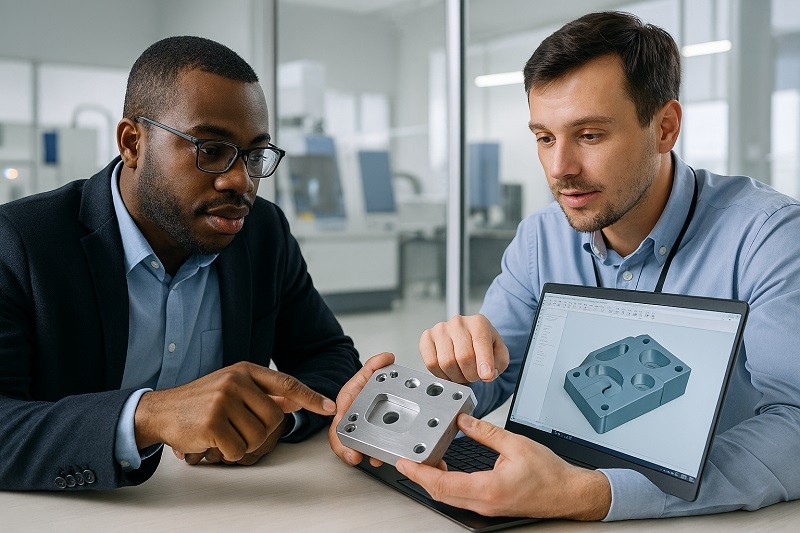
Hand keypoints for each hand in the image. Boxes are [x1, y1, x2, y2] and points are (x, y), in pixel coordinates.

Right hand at [135, 361, 335, 462]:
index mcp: (245, 370)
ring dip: (244, 443)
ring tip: (225, 433)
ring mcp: (223, 400)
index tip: (329, 406)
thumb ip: (264, 392)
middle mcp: (236, 381)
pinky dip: (229, 452)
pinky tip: (214, 441)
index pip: (286, 383)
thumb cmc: (200, 401)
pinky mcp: (212, 422)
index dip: (310, 396)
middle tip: (239, 429)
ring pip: (258, 436)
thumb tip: (295, 400)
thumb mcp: (233, 387)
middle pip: (275, 419)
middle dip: (262, 432)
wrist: (161, 410)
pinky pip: (238, 450)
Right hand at [328, 352, 394, 467]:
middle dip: (348, 452)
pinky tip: (381, 457)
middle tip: (357, 458)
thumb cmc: (363, 386)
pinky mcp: (368, 435)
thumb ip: (376, 364)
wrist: (368, 390)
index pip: (338, 425)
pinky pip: (368, 447)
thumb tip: (387, 357)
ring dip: (364, 454)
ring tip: (375, 460)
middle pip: (342, 440)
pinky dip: (375, 453)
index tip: (350, 449)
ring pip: (355, 446)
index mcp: (345, 405)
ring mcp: (357, 428)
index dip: (341, 440)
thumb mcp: (368, 373)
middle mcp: (348, 418)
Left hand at [395, 414, 610, 519]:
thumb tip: (463, 420)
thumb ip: (485, 432)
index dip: (419, 473)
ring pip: (449, 497)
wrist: (569, 493)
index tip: (405, 462)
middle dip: (420, 477)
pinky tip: (445, 470)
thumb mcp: (516, 444)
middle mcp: (484, 503)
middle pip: (441, 494)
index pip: (443, 484)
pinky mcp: (489, 506)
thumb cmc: (550, 474)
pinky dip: (447, 485)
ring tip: (424, 461)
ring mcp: (486, 507)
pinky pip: (460, 498)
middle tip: (407, 459)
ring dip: (433, 481)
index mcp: (489, 488)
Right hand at [419, 314, 509, 382]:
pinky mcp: (427, 337)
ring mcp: (440, 329)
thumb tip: (487, 374)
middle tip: (474, 376)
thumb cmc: (483, 346)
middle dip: (471, 374)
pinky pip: (431, 363)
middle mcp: (458, 322)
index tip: (486, 376)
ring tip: (462, 373)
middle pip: (463, 357)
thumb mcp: (499, 353)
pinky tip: (449, 371)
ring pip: (446, 362)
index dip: (484, 363)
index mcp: (479, 323)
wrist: (468, 338)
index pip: (481, 343)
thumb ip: (499, 363)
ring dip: (456, 376)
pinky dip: (441, 374)